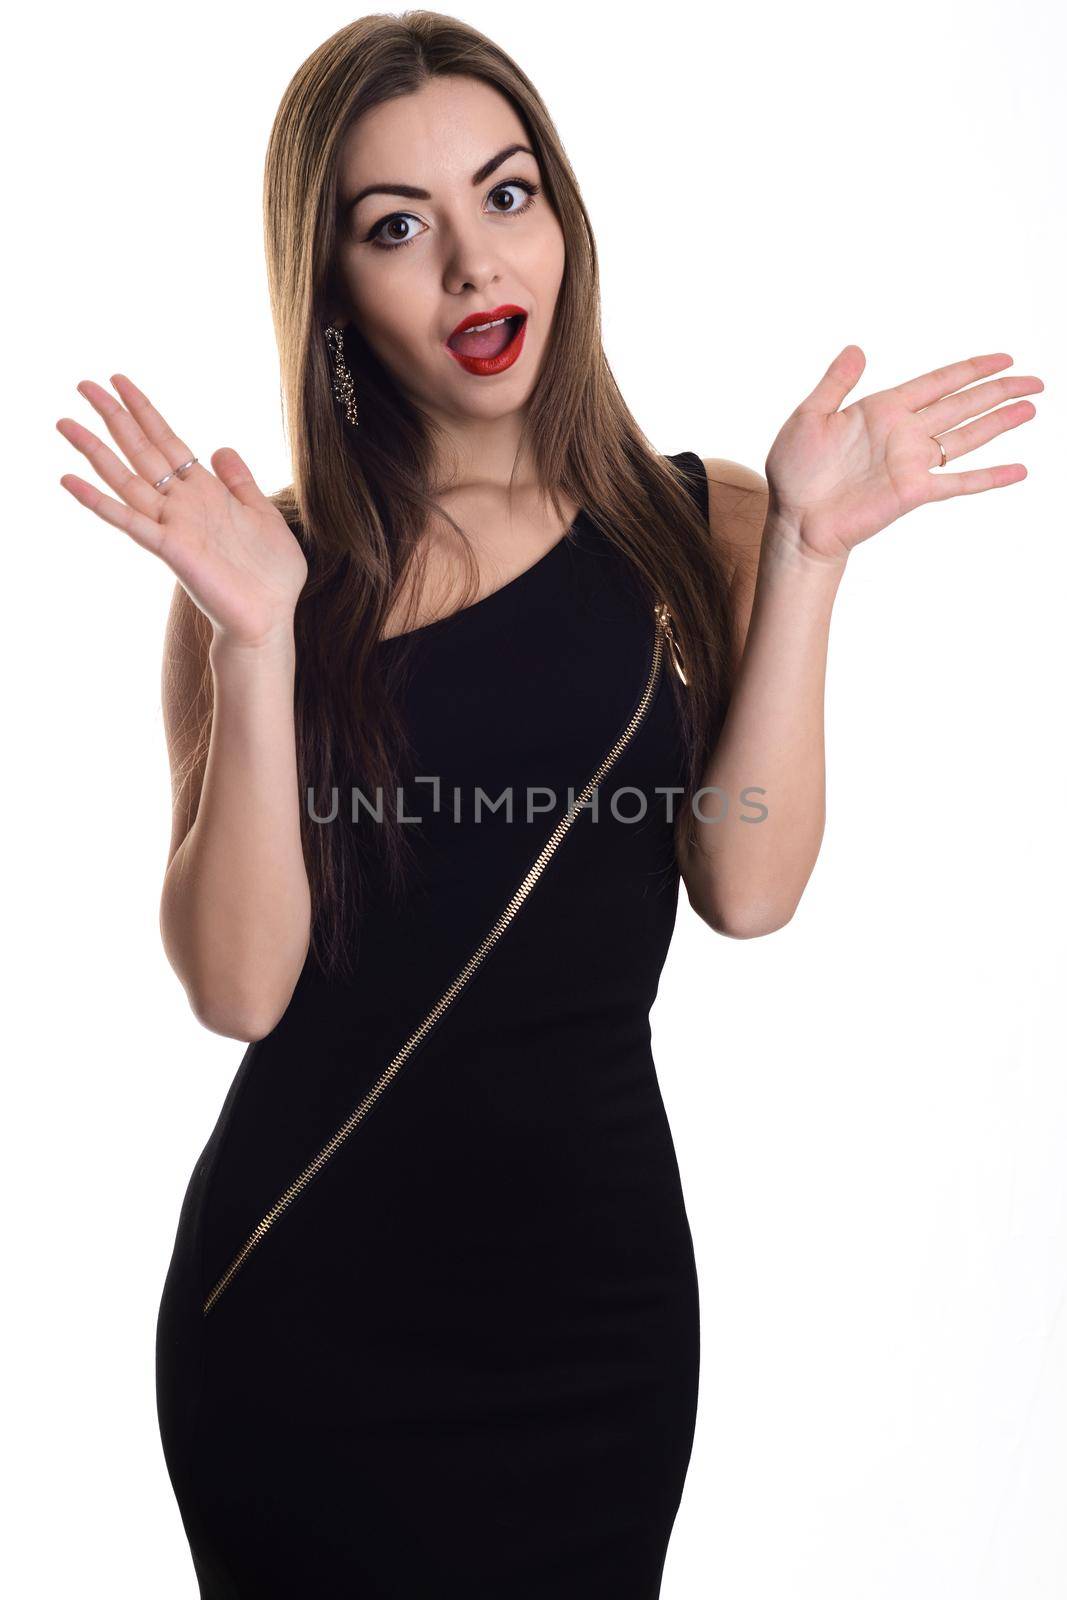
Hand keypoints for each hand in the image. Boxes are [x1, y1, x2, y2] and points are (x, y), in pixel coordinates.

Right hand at [57, 374, 307, 648]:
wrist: (271, 618)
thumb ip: (240, 482)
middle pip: (141, 451)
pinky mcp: (171, 550)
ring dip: (95, 451)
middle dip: (114, 417)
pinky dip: (99, 502)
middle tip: (83, 384)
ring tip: (64, 423)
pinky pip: (129, 521)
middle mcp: (183, 505)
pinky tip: (71, 480)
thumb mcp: (264, 514)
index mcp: (205, 493)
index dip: (144, 411)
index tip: (120, 381)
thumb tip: (222, 448)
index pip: (168, 441)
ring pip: (127, 479)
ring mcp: (173, 525)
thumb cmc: (270, 575)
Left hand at [763, 347, 1042, 562]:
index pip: (938, 382)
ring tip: (1031, 407)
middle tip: (1035, 379)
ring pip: (967, 436)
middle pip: (962, 404)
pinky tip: (1018, 471)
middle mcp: (904, 433)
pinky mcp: (913, 492)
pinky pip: (959, 482)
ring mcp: (911, 463)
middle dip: (999, 390)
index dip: (971, 369)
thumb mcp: (809, 417)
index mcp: (882, 409)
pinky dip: (988, 477)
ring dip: (1000, 422)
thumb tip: (858, 349)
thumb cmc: (794, 472)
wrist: (793, 519)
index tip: (1002, 358)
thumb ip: (835, 383)